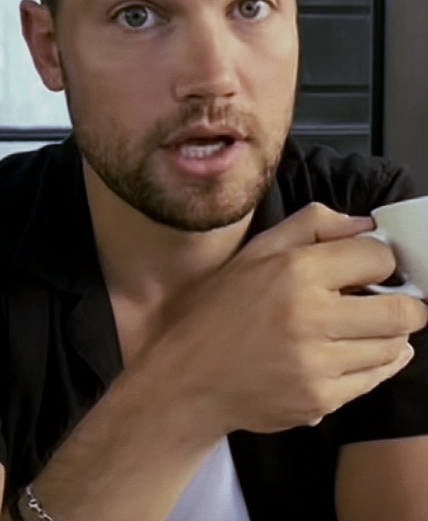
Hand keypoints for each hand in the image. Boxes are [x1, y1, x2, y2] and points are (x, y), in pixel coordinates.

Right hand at [159, 203, 427, 435]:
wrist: (187, 377)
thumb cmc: (221, 307)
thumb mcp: (256, 250)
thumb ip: (312, 224)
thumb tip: (365, 225)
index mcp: (295, 271)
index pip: (378, 257)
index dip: (382, 259)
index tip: (374, 266)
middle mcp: (310, 318)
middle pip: (401, 311)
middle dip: (407, 303)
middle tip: (392, 300)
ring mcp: (317, 366)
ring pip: (393, 348)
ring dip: (391, 335)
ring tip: (366, 327)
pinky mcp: (319, 401)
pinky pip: (373, 380)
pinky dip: (376, 364)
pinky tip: (357, 352)